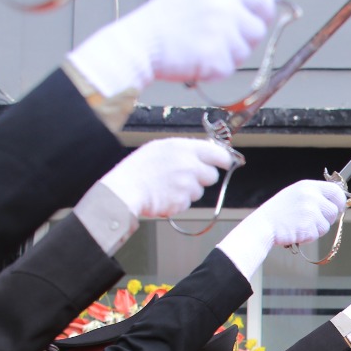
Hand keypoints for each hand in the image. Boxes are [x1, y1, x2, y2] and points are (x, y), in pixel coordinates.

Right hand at [66, 0, 276, 97]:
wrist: (140, 44)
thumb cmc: (165, 18)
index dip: (262, 12)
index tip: (254, 19)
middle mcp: (224, 9)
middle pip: (257, 31)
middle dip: (243, 38)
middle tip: (216, 37)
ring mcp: (221, 35)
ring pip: (244, 53)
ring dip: (228, 55)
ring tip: (201, 46)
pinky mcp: (216, 59)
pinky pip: (229, 69)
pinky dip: (215, 69)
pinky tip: (196, 58)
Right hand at [97, 139, 234, 218]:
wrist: (125, 190)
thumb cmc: (138, 169)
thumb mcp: (159, 149)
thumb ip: (183, 151)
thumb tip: (202, 154)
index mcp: (182, 147)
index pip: (218, 153)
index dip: (224, 160)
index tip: (225, 162)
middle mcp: (188, 165)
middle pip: (212, 175)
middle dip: (203, 178)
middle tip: (186, 177)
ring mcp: (187, 184)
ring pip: (199, 191)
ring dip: (188, 191)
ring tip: (167, 186)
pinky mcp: (183, 201)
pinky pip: (187, 203)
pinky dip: (178, 202)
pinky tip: (164, 195)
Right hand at [215, 180, 347, 278]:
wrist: (264, 225)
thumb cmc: (278, 212)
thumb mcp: (296, 194)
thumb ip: (314, 195)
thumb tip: (334, 202)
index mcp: (308, 186)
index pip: (335, 190)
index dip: (340, 200)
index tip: (339, 206)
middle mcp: (311, 196)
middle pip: (334, 210)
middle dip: (328, 218)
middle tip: (315, 220)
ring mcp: (310, 211)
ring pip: (327, 225)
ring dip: (317, 228)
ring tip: (300, 224)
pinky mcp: (309, 226)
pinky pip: (317, 234)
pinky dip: (309, 236)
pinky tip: (297, 230)